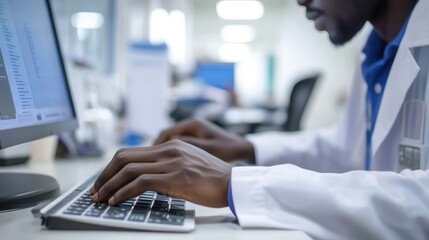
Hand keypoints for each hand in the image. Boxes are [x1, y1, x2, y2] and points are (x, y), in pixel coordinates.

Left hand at [91, 139, 232, 207]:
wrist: (234, 183)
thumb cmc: (213, 178)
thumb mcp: (188, 164)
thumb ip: (168, 164)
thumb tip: (145, 177)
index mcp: (170, 145)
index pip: (131, 152)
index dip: (111, 167)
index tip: (103, 181)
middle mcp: (168, 150)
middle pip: (124, 157)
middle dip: (104, 174)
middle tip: (96, 190)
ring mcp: (171, 162)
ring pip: (129, 169)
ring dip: (109, 185)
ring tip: (100, 198)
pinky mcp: (175, 177)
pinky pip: (141, 182)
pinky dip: (123, 192)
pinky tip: (116, 201)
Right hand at [155, 118, 255, 162]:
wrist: (247, 152)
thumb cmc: (230, 150)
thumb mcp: (207, 150)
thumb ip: (186, 150)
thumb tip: (165, 151)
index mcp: (192, 124)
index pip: (164, 134)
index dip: (153, 149)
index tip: (146, 162)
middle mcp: (191, 126)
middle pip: (164, 138)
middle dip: (154, 154)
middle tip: (147, 167)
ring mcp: (194, 133)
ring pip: (170, 145)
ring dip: (162, 156)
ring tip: (156, 170)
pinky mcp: (197, 142)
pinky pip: (178, 148)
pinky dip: (171, 158)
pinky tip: (170, 170)